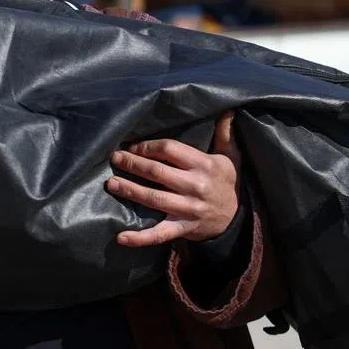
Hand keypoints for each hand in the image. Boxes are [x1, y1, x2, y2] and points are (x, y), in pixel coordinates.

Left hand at [107, 111, 241, 247]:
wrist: (237, 220)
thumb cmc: (228, 183)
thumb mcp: (231, 157)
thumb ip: (225, 134)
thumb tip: (228, 110)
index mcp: (205, 165)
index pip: (171, 150)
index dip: (149, 147)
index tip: (134, 146)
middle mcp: (195, 186)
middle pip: (158, 172)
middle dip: (133, 164)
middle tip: (115, 158)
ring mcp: (188, 209)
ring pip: (154, 199)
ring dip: (130, 190)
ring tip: (111, 184)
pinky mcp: (183, 228)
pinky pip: (159, 234)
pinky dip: (139, 237)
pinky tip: (120, 236)